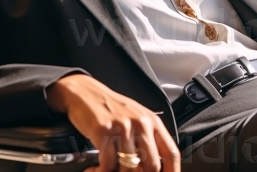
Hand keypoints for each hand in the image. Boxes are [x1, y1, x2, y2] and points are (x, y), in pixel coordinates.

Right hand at [46, 74, 180, 171]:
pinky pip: (108, 165)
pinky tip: (94, 168)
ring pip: (129, 169)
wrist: (84, 92)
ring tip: (105, 170)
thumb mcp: (135, 119)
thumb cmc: (110, 108)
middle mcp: (141, 123)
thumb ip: (147, 141)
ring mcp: (123, 126)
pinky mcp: (104, 130)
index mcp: (152, 121)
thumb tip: (153, 169)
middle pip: (152, 166)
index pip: (171, 154)